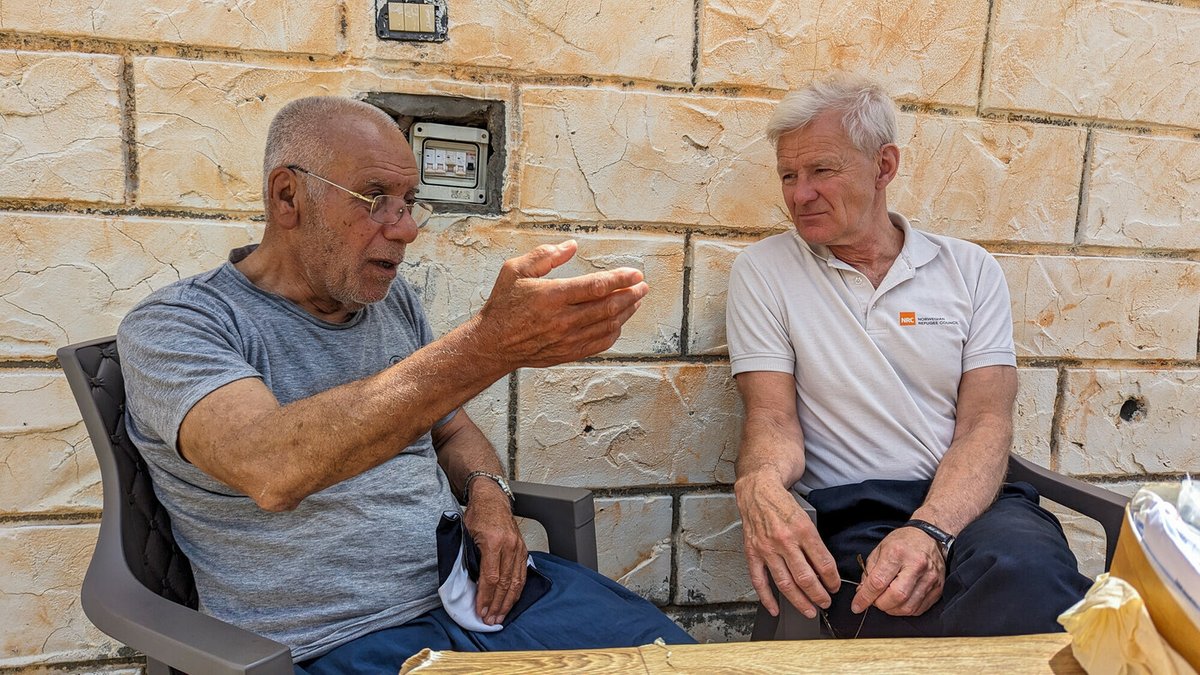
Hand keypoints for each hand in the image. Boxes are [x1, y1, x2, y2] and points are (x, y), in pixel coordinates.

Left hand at [463, 481, 527, 625]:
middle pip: (505, 583)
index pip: (491, 577)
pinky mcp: (523, 549)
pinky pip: (522, 574)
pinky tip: (511, 601)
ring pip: (517, 581)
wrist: (492, 499)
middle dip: (497, 604)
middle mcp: (509, 545)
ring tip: (501, 616)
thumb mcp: (466, 534)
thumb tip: (468, 583)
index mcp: (493, 542)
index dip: (486, 597)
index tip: (480, 610)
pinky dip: (517, 590)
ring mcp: (518, 547)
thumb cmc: (478, 515)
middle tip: (490, 620)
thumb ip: (469, 556)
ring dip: (508, 601)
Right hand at [472, 241, 648, 368]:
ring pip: (608, 326)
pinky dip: (614, 333)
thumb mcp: (516, 271)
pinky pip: (599, 344)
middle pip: (608, 307)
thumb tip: (571, 246)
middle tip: (642, 287)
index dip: (620, 279)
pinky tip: (618, 323)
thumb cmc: (503, 306)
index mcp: (552, 296)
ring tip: (636, 302)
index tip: (635, 274)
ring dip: (626, 313)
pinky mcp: (568, 352)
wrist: (492, 344)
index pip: (597, 286)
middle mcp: (563, 319)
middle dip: (631, 295)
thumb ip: (545, 256)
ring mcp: (567, 339)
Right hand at [736, 475, 839, 617]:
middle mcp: (784, 540)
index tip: (835, 586)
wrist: (757, 488)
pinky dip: (767, 598)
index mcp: (802, 529)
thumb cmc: (783, 501)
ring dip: (800, 601)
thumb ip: (814, 541)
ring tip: (809, 609)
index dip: (832, 579)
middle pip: (805, 578)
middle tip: (826, 602)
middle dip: (819, 595)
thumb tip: (823, 567)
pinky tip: (776, 608)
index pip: (823, 562)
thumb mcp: (807, 515)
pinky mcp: (752, 552)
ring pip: (785, 583)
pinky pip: (759, 580)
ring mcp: (766, 548)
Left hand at [851, 526, 944, 616]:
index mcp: (897, 553)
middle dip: (880, 604)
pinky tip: (900, 602)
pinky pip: (919, 609)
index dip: (865, 597)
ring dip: (892, 610)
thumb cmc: (903, 542)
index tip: (857, 605)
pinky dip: (906, 610)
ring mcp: (930, 578)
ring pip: (908, 607)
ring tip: (887, 601)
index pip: (878, 582)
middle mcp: (916, 565)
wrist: (929, 537)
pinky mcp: (938, 587)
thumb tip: (863, 593)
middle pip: (896, 597)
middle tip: (875, 600)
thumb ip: (869, 572)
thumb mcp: (880, 550)